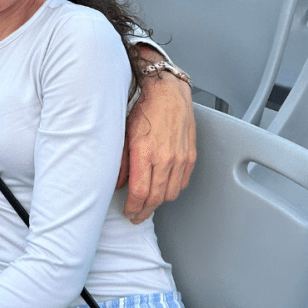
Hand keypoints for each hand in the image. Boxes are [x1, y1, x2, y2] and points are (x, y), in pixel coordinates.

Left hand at [119, 48, 196, 223]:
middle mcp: (165, 158)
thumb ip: (121, 161)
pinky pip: (183, 182)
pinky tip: (163, 188)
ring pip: (171, 193)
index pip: (140, 192)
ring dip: (159, 202)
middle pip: (156, 198)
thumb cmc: (144, 108)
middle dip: (144, 211)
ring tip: (148, 203)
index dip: (133, 207)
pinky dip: (173, 189)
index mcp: (145, 152)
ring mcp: (180, 157)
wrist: (167, 91)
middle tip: (136, 215)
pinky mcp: (190, 155)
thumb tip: (117, 183)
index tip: (128, 211)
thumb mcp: (123, 133)